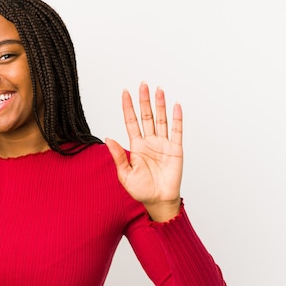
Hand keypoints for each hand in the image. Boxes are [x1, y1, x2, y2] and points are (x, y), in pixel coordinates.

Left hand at [105, 82, 182, 221]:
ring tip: (158, 90)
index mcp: (136, 146)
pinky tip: (176, 106)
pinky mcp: (175, 150)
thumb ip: (117, 156)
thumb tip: (108, 138)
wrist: (158, 201)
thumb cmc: (141, 190)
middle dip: (144, 100)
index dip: (128, 107)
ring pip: (161, 120)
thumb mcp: (125, 174)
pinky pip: (177, 131)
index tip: (125, 93)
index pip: (131, 122)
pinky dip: (177, 118)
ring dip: (160, 105)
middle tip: (142, 84)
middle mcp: (150, 142)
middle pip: (146, 116)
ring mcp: (163, 144)